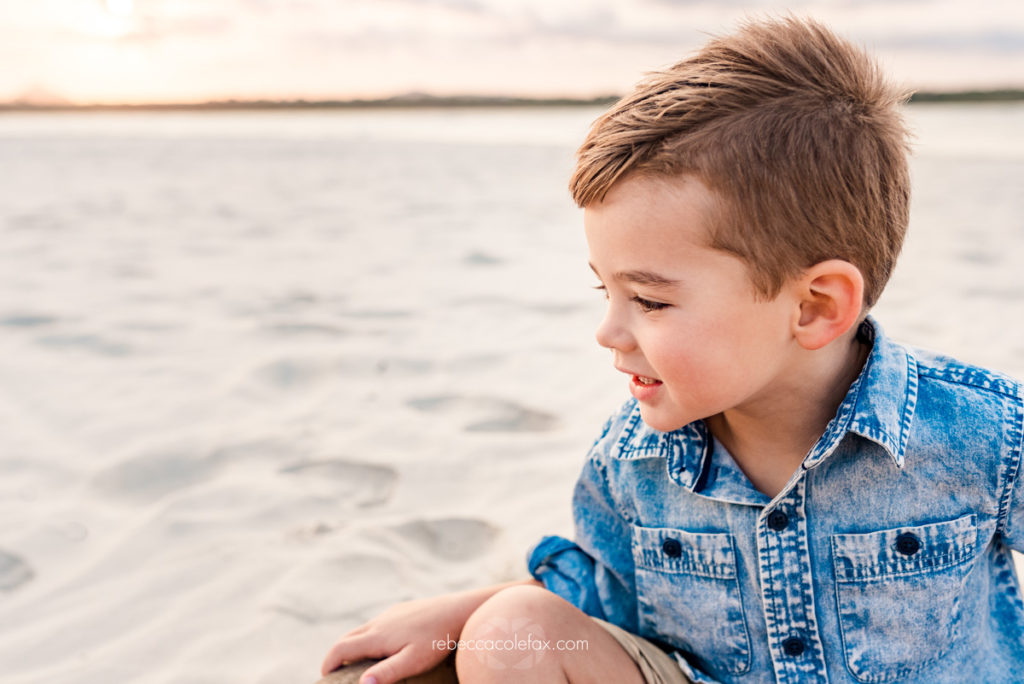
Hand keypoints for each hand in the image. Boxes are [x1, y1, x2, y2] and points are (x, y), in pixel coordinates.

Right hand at [321, 580, 538, 683]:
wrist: (460, 609)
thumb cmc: (438, 638)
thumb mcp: (413, 661)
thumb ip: (387, 673)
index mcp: (377, 635)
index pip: (341, 648)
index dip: (328, 663)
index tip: (325, 676)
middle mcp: (380, 621)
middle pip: (348, 637)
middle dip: (338, 654)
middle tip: (336, 671)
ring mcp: (391, 613)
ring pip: (364, 628)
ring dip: (355, 643)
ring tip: (357, 661)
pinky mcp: (404, 609)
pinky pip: (380, 623)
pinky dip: (371, 635)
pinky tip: (385, 645)